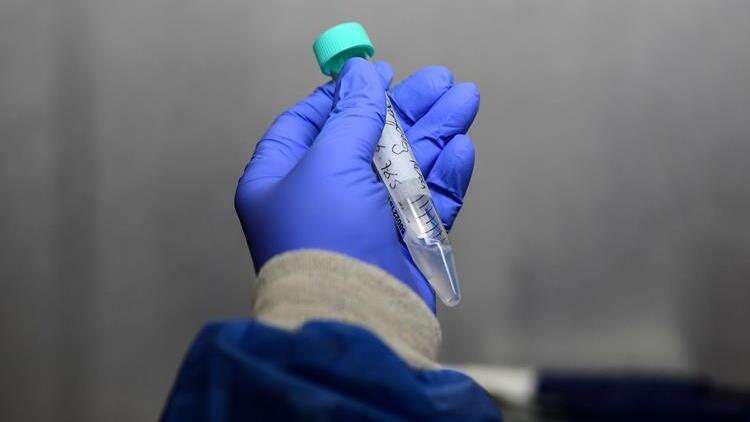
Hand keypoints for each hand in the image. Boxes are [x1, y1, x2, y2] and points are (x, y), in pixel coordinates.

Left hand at [236, 58, 479, 310]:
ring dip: (435, 132)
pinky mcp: (401, 244)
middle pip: (369, 140)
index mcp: (282, 179)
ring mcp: (364, 222)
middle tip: (440, 80)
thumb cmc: (323, 239)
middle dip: (406, 109)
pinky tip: (461, 146)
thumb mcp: (329, 162)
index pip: (311, 124)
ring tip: (465, 98)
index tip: (378, 73)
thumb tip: (361, 74)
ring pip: (405, 167)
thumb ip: (352, 115)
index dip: (345, 95)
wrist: (353, 318)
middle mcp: (322, 199)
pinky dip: (444, 175)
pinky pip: (426, 201)